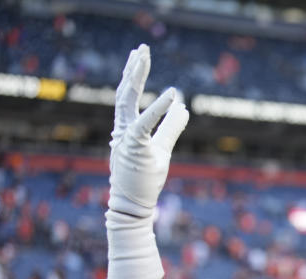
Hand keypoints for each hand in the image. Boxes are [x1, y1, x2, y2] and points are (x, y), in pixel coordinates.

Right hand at [108, 44, 188, 218]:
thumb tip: (183, 107)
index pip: (127, 96)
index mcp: (126, 128)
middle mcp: (122, 129)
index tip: (140, 56)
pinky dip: (158, 108)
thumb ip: (171, 127)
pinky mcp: (133, 148)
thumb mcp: (163, 148)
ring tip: (143, 56)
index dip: (133, 75)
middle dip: (133, 68)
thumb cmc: (146, 179)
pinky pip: (144, 124)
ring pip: (125, 100)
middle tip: (142, 48)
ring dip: (135, 77)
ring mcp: (124, 138)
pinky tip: (171, 95)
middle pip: (123, 92)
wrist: (135, 204)